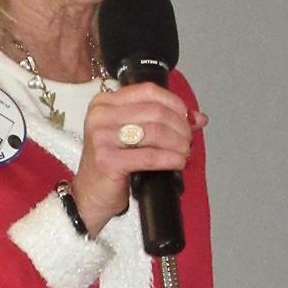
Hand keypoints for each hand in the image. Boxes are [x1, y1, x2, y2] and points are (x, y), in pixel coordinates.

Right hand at [71, 85, 207, 237]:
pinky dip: (170, 159)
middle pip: (155, 111)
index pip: (148, 91)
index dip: (175, 103)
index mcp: (104, 102)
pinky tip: (179, 162)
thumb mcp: (132, 136)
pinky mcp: (108, 160)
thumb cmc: (111, 164)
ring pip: (155, 132)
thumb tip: (198, 118)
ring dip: (178, 143)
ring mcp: (102, 137)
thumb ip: (161, 122)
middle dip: (180, 126)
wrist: (89, 195)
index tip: (188, 118)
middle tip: (188, 140)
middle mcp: (101, 116)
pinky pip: (150, 156)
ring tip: (185, 152)